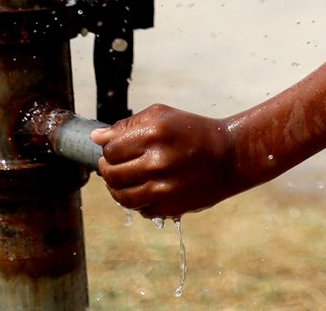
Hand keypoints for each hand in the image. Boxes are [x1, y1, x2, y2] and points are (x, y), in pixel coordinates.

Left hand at [92, 104, 241, 218]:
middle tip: (112, 165)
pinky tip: (141, 189)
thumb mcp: (163, 116)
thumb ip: (128, 125)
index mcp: (154, 134)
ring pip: (120, 196)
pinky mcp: (169, 208)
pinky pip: (138, 209)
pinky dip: (134, 201)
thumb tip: (96, 137)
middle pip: (111, 173)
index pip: (110, 148)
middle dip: (107, 169)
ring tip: (121, 179)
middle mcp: (157, 162)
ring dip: (115, 188)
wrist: (230, 157)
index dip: (107, 148)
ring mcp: (163, 188)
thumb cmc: (193, 132)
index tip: (114, 149)